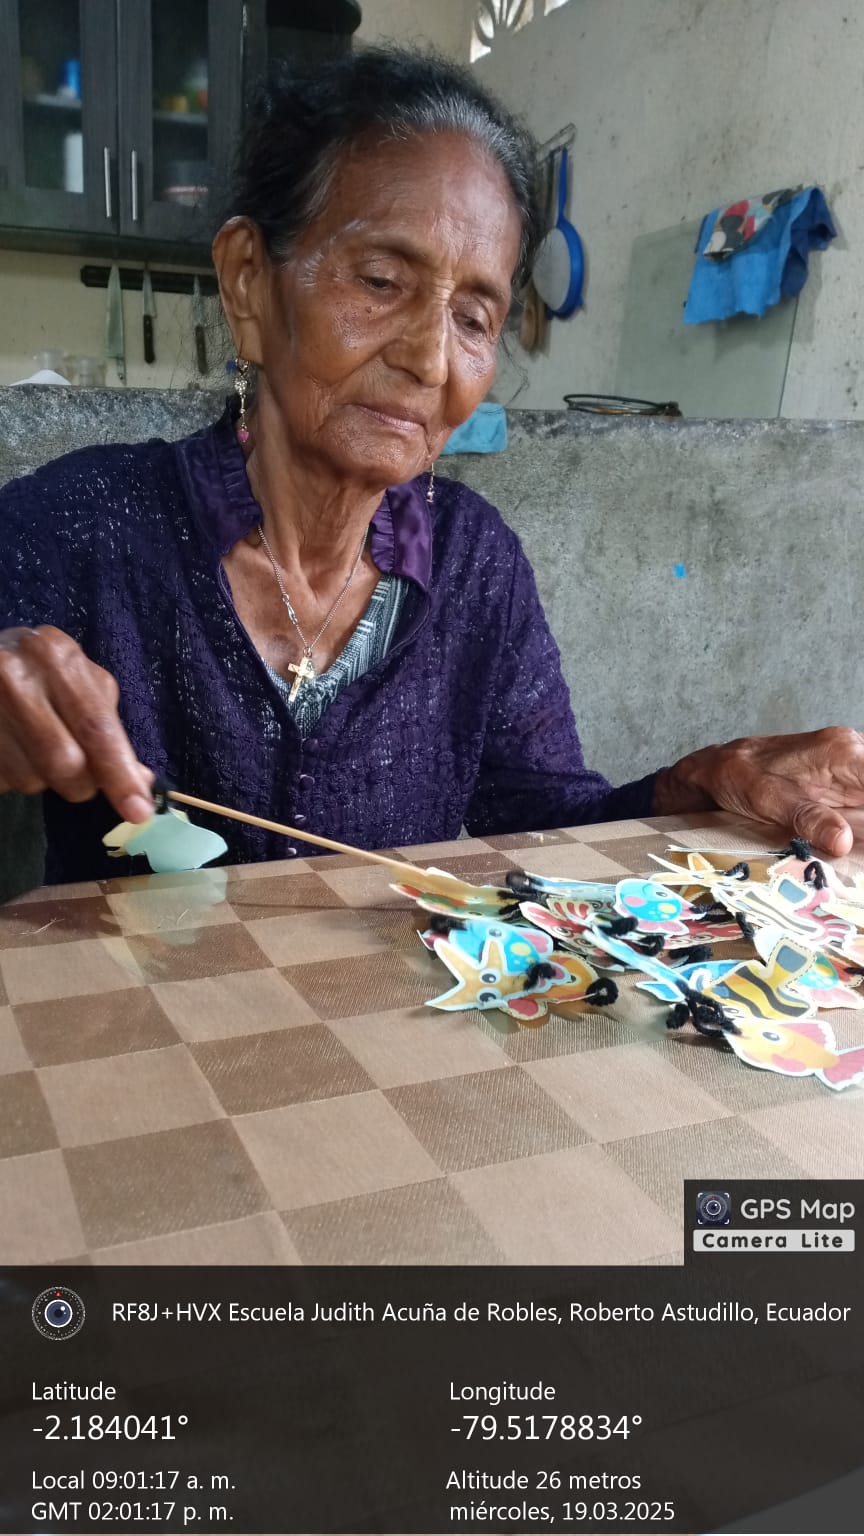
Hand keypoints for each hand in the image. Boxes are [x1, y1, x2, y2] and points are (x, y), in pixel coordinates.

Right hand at [0, 627, 153, 822]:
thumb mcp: (76, 678)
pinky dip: (14, 776)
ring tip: (32, 745)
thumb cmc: (37, 670)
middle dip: (82, 784)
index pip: (96, 727)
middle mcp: (17, 677)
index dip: (119, 774)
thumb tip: (139, 780)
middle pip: (64, 763)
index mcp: (56, 656)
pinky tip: (10, 747)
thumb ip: (108, 727)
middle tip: (80, 776)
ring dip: (42, 778)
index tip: (138, 811)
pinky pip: (3, 781)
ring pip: (31, 779)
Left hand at [656, 727, 863, 857]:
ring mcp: (850, 770)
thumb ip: (807, 817)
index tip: (860, 836)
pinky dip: (859, 828)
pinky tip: (850, 846)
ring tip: (853, 854)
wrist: (714, 770)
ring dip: (862, 829)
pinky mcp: (843, 786)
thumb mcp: (767, 799)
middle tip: (857, 853)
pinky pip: (862, 805)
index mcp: (842, 752)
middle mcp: (853, 755)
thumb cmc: (736, 776)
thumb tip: (842, 842)